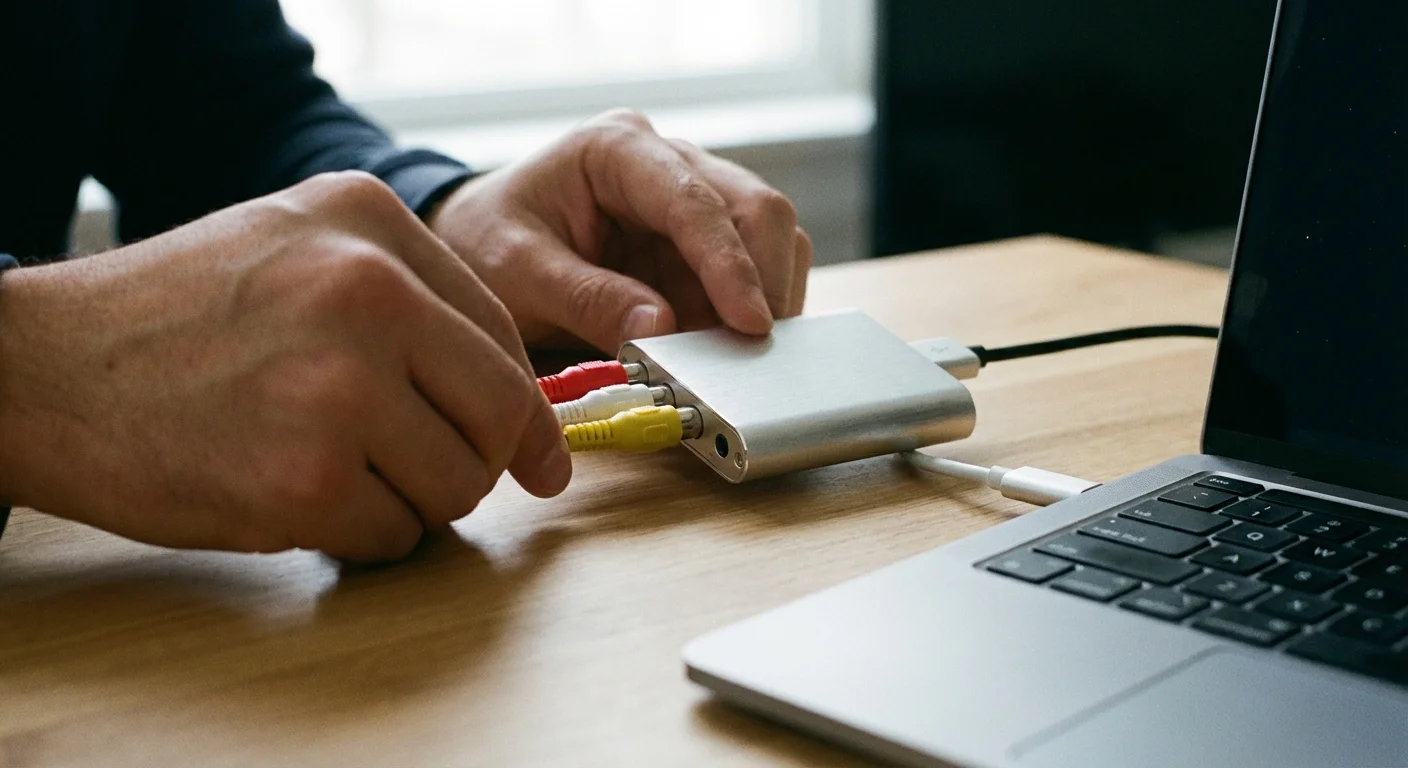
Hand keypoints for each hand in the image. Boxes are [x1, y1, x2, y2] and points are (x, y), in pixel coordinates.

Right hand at [0, 172, 569, 562]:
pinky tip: (292, 495)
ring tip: (334, 469)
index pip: (502, 333)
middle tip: (427, 474)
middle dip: (478, 462)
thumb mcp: (295, 246)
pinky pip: (394, 536)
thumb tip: (524, 408)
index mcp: (370, 220)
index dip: (525, 411)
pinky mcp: (304, 479)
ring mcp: (337, 385)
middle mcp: (367, 290)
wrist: (39, 368)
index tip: (538, 458)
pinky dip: (358, 536)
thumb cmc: (174, 316)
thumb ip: (412, 300)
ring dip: (412, 501)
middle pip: (501, 414)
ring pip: (458, 485)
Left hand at [428, 109, 813, 352]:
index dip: (731, 264)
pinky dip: (746, 316)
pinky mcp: (700, 246)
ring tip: (736, 359)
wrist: (474, 246)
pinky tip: (725, 352)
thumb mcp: (516, 274)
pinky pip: (751, 275)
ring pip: (769, 241)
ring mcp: (691, 201)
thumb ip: (586, 299)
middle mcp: (667, 162)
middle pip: (756, 209)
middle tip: (757, 353)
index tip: (751, 323)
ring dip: (764, 301)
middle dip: (765, 282)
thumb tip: (662, 330)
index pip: (696, 200)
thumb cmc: (485, 245)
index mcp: (617, 149)